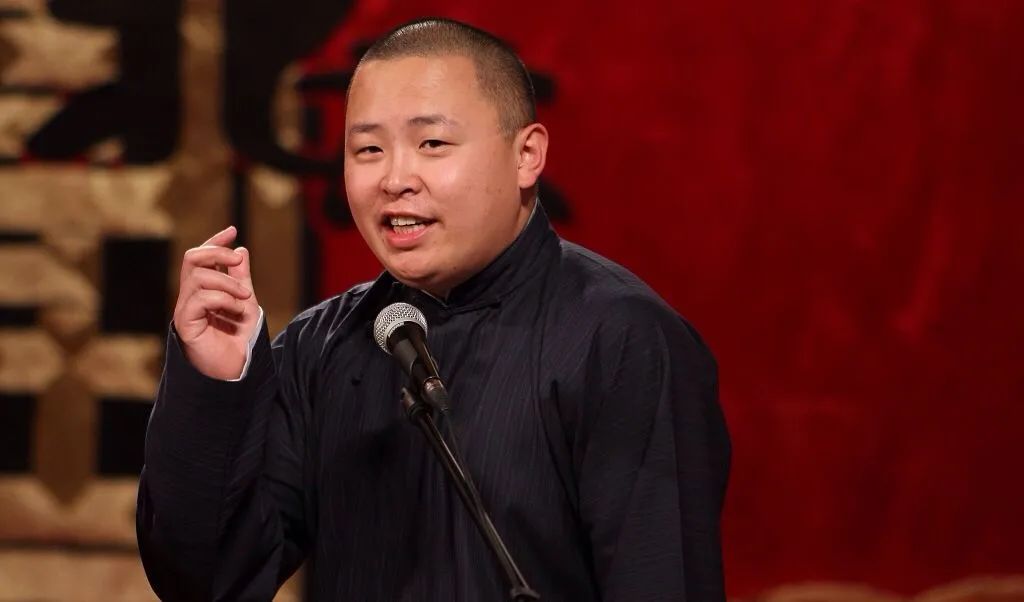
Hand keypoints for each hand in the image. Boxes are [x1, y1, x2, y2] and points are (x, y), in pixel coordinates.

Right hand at [172, 226, 260, 379]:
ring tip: (245, 298)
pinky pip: (199, 299)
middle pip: (192, 258)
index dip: (215, 242)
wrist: (237, 368)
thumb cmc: (240, 338)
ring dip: (227, 283)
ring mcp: (185, 309)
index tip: (233, 230)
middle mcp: (190, 297)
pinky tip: (236, 310)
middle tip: (238, 262)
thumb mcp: (246, 302)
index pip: (201, 257)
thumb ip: (241, 278)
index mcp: (203, 290)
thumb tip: (241, 250)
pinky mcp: (185, 324)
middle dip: (217, 253)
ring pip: (198, 277)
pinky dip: (222, 299)